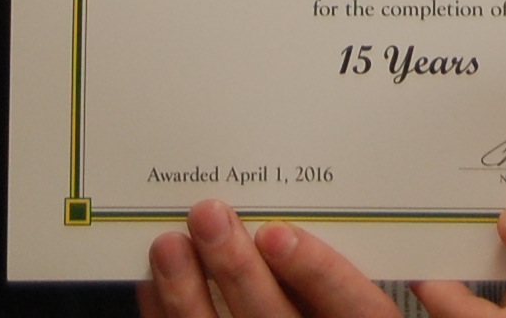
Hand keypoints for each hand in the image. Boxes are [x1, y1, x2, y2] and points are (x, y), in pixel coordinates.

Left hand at [140, 199, 401, 317]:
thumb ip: (329, 251)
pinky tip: (155, 278)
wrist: (270, 316)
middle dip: (237, 268)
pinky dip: (166, 310)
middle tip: (208, 214)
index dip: (316, 270)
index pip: (349, 304)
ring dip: (188, 292)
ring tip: (168, 244)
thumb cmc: (312, 293)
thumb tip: (290, 200)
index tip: (277, 233)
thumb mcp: (340, 280)